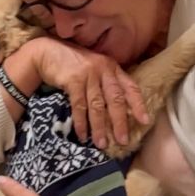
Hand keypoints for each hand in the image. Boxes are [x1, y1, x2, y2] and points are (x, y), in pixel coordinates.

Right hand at [24, 37, 148, 148]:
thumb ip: (107, 82)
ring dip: (99, 127)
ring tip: (101, 143)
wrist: (49, 51)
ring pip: (97, 106)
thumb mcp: (96, 68)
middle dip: (119, 122)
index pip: (130, 87)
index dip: (138, 104)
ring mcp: (88, 74)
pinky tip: (83, 135)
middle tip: (122, 140)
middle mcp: (103, 69)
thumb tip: (118, 110)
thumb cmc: (74, 63)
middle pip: (115, 99)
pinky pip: (79, 106)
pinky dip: (81, 123)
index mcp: (112, 67)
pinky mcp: (73, 80)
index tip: (145, 121)